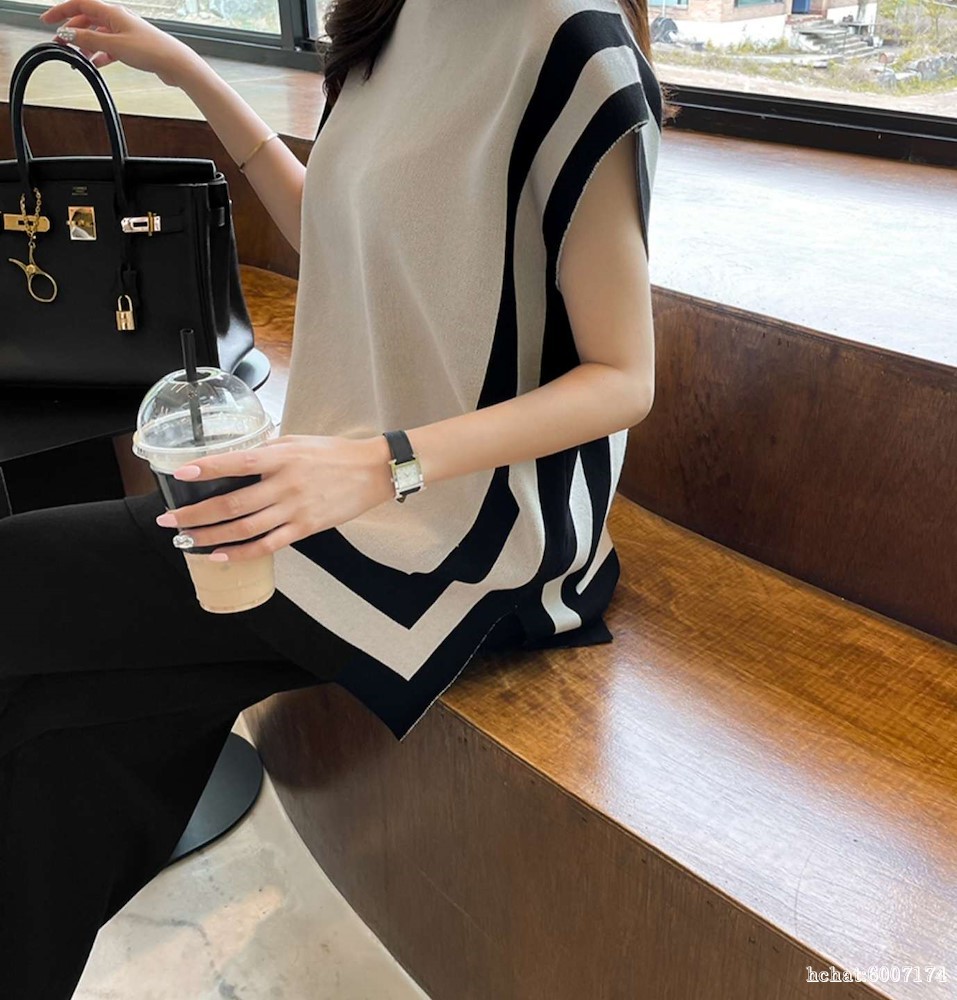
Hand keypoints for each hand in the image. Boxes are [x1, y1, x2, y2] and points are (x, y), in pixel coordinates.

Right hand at [38, 0, 199, 84]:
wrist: (176, 64)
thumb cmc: (151, 50)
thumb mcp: (114, 45)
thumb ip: (88, 40)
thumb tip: (68, 35)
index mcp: (112, 12)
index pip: (80, 4)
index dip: (61, 11)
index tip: (48, 21)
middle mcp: (118, 19)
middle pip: (87, 20)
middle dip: (72, 31)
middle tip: (61, 44)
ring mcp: (126, 33)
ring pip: (99, 35)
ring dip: (86, 45)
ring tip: (78, 57)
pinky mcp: (133, 47)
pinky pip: (110, 48)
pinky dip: (101, 54)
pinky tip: (96, 63)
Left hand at [154, 434, 395, 562]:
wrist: (372, 472)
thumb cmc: (333, 453)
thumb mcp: (297, 441)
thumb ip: (266, 451)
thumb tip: (234, 460)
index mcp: (281, 457)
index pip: (236, 462)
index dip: (206, 469)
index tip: (180, 474)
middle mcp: (285, 484)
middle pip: (231, 504)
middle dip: (195, 513)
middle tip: (169, 520)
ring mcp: (295, 509)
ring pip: (244, 529)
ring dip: (210, 536)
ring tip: (186, 540)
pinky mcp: (305, 528)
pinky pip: (267, 545)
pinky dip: (241, 553)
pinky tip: (220, 555)